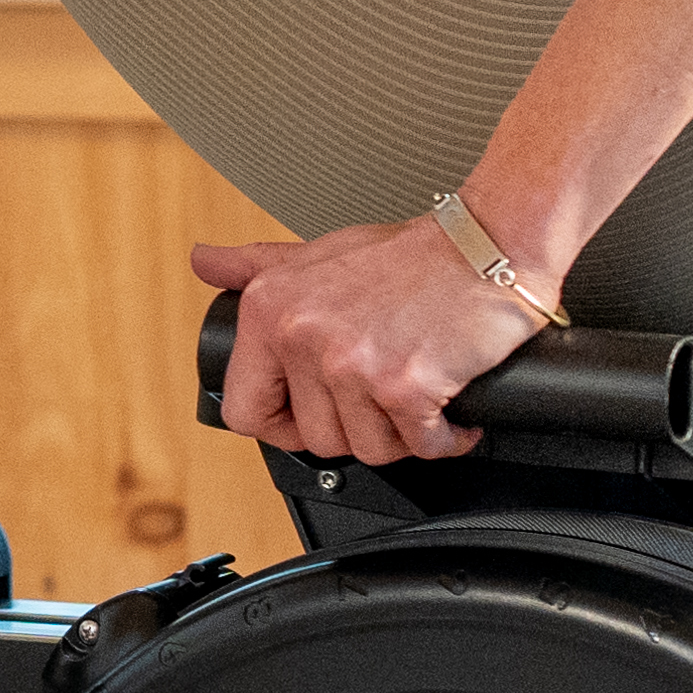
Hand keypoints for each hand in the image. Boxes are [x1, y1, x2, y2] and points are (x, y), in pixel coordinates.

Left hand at [192, 219, 549, 465]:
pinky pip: (420, 447)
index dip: (281, 426)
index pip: (244, 410)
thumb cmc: (411, 254)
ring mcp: (352, 364)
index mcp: (270, 310)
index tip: (309, 419)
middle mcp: (302, 337)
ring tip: (416, 399)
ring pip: (367, 449)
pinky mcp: (406, 386)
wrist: (488, 243)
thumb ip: (257, 267)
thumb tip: (204, 262)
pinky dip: (444, 438)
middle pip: (315, 439)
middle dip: (355, 429)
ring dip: (401, 436)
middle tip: (382, 401)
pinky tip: (450, 412)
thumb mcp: (319, 252)